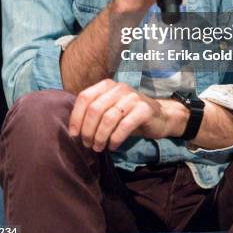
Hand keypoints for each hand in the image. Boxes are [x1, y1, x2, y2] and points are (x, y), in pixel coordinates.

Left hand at [68, 79, 187, 151]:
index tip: (74, 135)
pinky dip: (115, 139)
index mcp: (107, 85)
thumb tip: (73, 129)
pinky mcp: (144, 109)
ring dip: (100, 137)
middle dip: (87, 130)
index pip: (85, 97)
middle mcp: (119, 88)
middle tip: (88, 144)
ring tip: (98, 148)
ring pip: (108, 118)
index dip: (76, 117)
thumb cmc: (128, 115)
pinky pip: (124, 126)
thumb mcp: (109, 109)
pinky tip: (112, 146)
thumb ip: (94, 112)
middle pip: (94, 109)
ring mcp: (133, 97)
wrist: (159, 117)